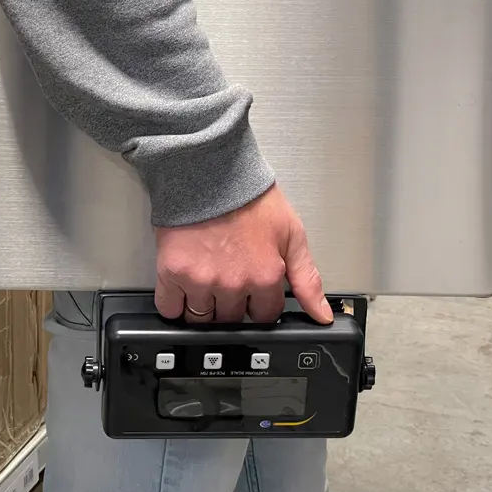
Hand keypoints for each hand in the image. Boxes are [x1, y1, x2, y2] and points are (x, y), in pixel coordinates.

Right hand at [154, 185, 332, 324]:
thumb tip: (322, 315)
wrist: (207, 170)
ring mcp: (201, 281)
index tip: (253, 291)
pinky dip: (174, 304)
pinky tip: (182, 289)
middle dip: (233, 305)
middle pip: (232, 320)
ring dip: (204, 308)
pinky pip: (169, 308)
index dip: (260, 304)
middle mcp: (234, 284)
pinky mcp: (172, 273)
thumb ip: (307, 278)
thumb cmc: (248, 195)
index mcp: (265, 276)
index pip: (266, 315)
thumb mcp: (291, 233)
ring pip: (201, 319)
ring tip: (206, 280)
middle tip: (228, 280)